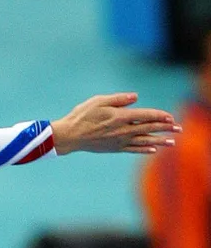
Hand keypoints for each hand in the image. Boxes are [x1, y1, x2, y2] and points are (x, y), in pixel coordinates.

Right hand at [51, 93, 179, 154]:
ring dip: (160, 141)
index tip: (170, 116)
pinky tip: (153, 150)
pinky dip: (144, 149)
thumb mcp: (97, 101)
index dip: (159, 115)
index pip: (145, 115)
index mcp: (120, 117)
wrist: (68, 136)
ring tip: (172, 142)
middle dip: (165, 128)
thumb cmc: (81, 116)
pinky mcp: (114, 148)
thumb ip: (118, 99)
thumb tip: (136, 97)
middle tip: (179, 129)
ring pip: (144, 141)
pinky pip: (133, 149)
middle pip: (149, 128)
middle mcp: (122, 130)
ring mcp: (119, 141)